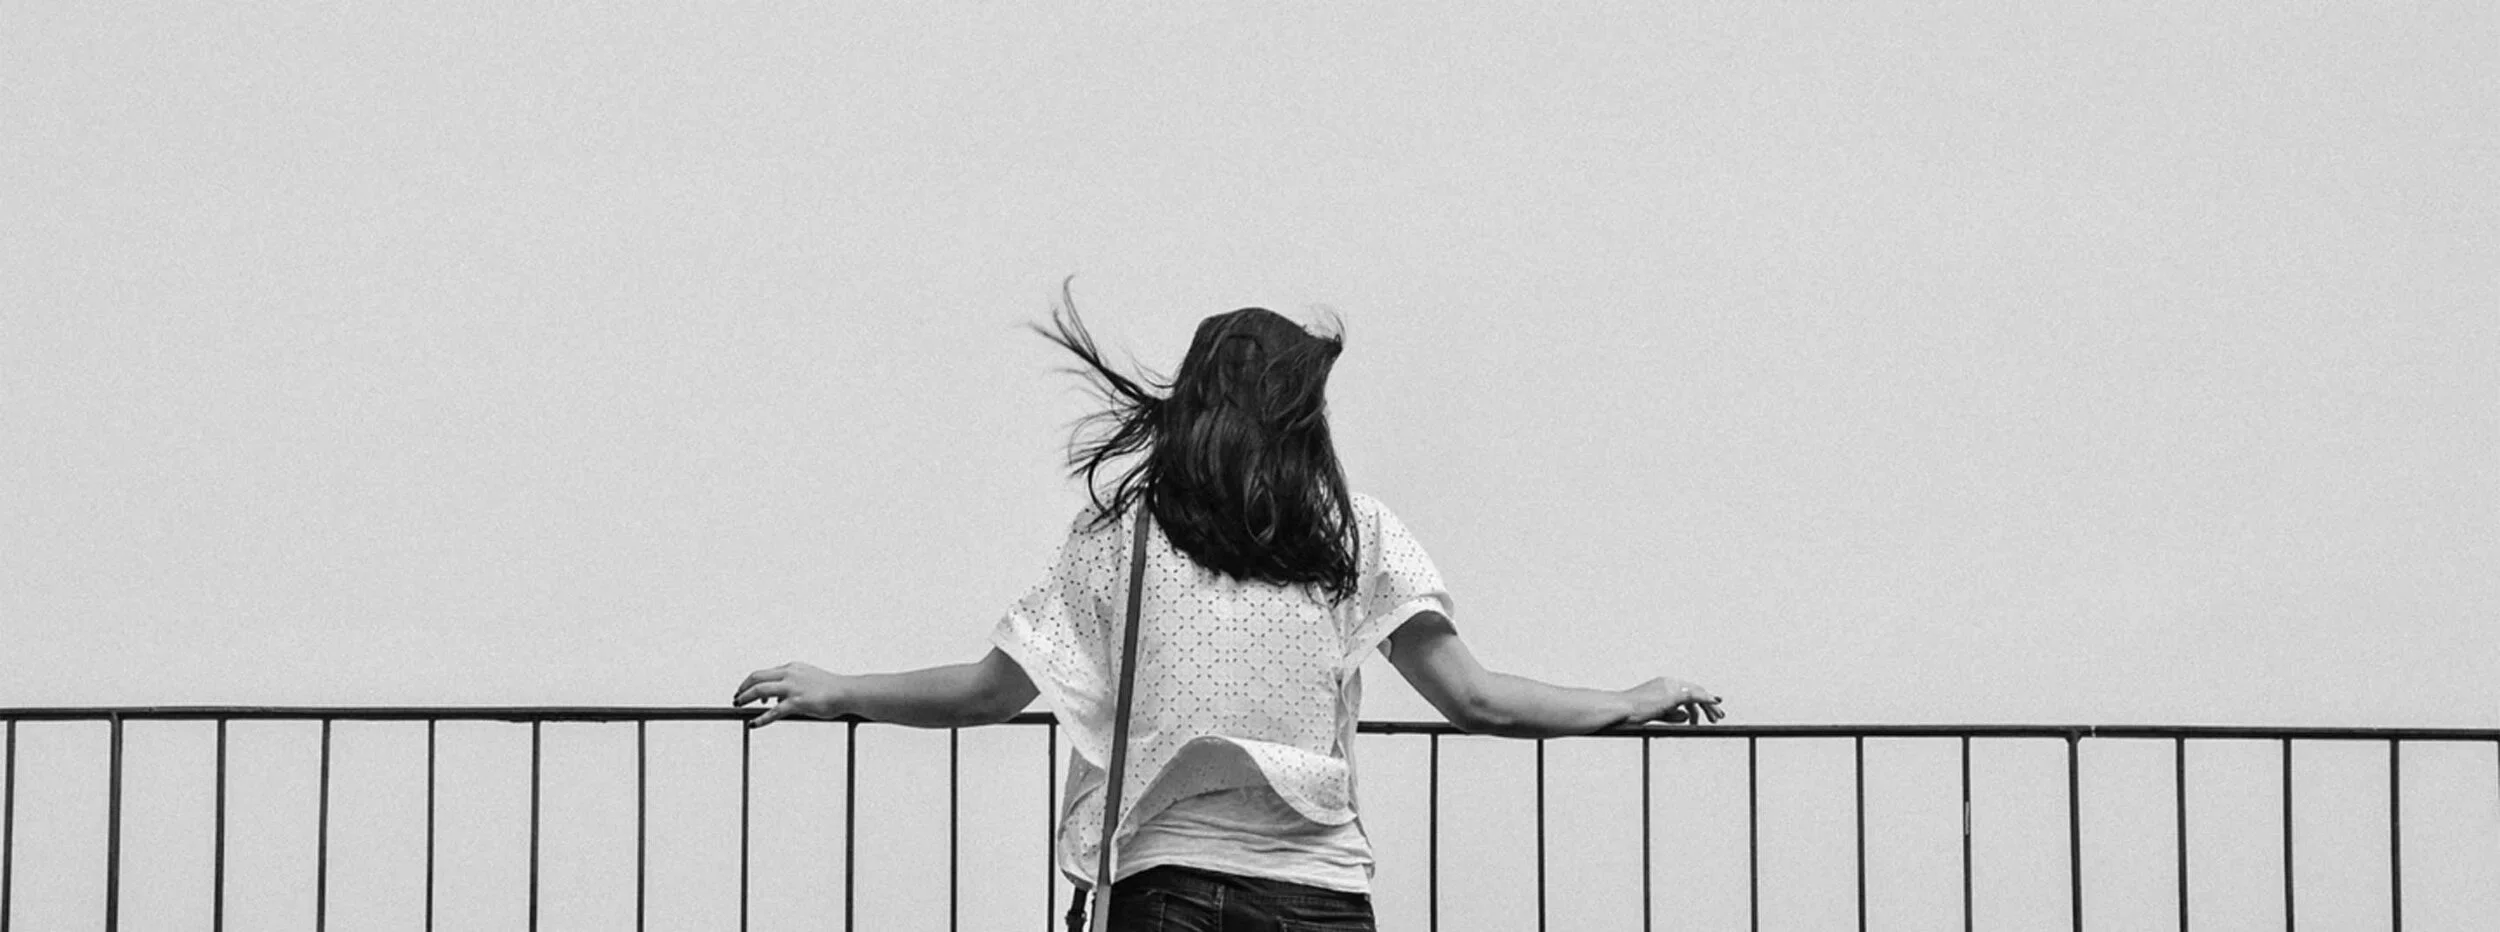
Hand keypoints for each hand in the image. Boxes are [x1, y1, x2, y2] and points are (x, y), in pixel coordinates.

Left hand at [734, 661, 848, 727]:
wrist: (848, 692)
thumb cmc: (832, 689)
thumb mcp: (809, 681)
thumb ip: (793, 687)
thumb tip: (780, 701)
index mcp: (792, 668)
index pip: (765, 673)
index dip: (752, 682)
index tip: (746, 691)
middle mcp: (789, 674)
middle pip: (757, 677)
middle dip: (743, 687)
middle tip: (736, 697)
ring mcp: (792, 687)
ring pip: (760, 690)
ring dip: (745, 698)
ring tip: (737, 706)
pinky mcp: (797, 702)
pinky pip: (773, 712)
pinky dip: (761, 718)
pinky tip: (753, 724)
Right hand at [1626, 677, 1723, 725]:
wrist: (1621, 709)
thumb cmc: (1631, 713)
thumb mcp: (1656, 714)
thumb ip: (1672, 715)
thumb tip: (1687, 716)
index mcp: (1663, 685)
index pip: (1686, 691)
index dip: (1700, 700)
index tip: (1709, 708)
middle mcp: (1669, 682)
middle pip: (1695, 691)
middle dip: (1708, 704)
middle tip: (1718, 716)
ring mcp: (1671, 687)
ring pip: (1697, 693)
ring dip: (1709, 705)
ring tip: (1717, 717)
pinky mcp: (1672, 694)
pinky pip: (1695, 695)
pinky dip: (1707, 698)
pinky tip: (1715, 702)